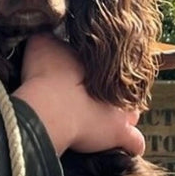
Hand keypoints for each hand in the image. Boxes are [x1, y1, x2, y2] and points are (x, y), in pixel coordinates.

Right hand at [14, 32, 144, 156]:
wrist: (48, 106)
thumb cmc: (45, 74)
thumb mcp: (41, 44)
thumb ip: (47, 37)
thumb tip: (47, 30)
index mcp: (98, 63)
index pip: (103, 65)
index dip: (91, 72)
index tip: (79, 77)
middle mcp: (114, 83)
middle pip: (120, 87)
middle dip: (110, 93)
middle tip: (92, 98)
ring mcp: (120, 110)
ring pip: (132, 112)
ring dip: (121, 116)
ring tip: (104, 121)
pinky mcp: (119, 134)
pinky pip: (134, 142)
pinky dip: (129, 144)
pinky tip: (121, 145)